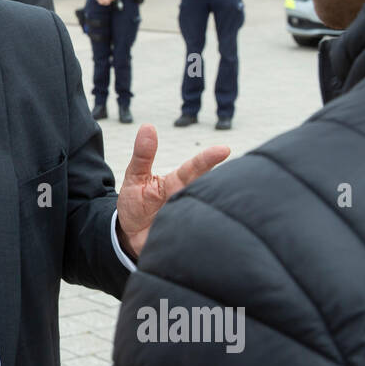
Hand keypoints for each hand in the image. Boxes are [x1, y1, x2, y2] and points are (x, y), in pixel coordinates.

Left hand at [115, 124, 229, 258]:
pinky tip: (204, 235)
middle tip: (234, 174)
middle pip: (205, 189)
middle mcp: (185, 199)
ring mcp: (186, 219)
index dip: (207, 159)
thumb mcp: (135, 176)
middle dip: (218, 183)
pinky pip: (195, 237)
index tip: (224, 149)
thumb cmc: (136, 203)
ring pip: (204, 212)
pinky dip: (197, 236)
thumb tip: (147, 126)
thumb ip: (142, 155)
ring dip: (208, 210)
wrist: (130, 235)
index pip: (194, 169)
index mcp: (176, 183)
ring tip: (222, 204)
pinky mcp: (183, 239)